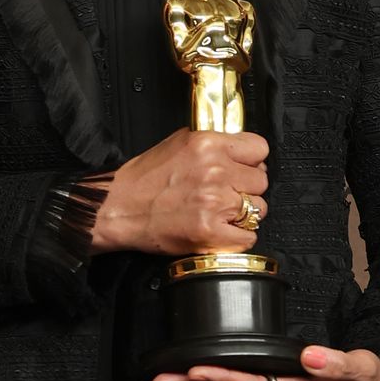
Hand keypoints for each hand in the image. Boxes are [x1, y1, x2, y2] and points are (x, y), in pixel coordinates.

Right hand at [90, 128, 268, 255]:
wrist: (118, 208)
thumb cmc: (144, 179)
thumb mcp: (178, 143)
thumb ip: (212, 143)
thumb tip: (239, 148)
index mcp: (207, 144)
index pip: (259, 148)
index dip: (252, 160)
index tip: (243, 167)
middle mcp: (215, 171)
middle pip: (261, 180)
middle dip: (246, 188)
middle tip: (225, 192)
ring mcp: (215, 203)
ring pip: (259, 209)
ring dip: (243, 213)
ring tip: (219, 212)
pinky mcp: (212, 232)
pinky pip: (249, 236)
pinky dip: (236, 237)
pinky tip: (218, 228)